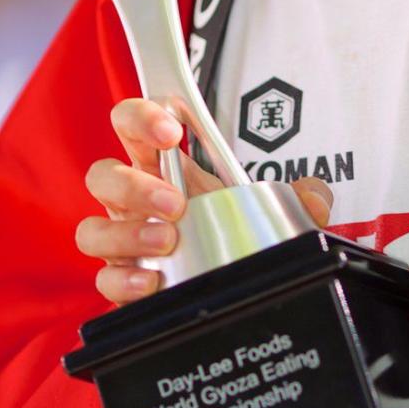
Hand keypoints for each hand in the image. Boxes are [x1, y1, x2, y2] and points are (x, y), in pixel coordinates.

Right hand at [75, 97, 332, 304]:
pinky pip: (105, 279)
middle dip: (135, 183)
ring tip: (166, 240)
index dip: (142, 117)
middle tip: (175, 202)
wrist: (227, 290)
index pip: (133, 125)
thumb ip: (297, 199)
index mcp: (161, 169)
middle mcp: (132, 202)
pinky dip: (125, 279)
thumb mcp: (272, 212)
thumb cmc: (233, 236)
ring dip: (127, 232)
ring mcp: (123, 243)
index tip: (170, 130)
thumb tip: (316, 196)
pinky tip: (152, 281)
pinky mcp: (123, 283)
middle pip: (102, 174)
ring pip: (93, 229)